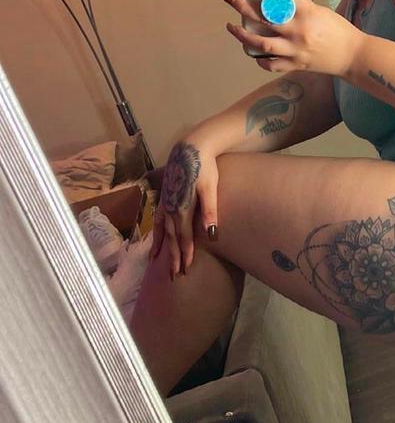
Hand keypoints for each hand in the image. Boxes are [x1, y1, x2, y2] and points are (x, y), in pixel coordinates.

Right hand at [150, 137, 219, 278]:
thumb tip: (211, 234)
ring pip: (161, 230)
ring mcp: (166, 202)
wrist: (191, 147)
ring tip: (157, 263)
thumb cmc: (205, 167)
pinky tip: (155, 240)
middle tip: (174, 275)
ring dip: (161, 248)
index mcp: (182, 207)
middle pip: (171, 237)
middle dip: (173, 257)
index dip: (185, 253)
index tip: (186, 269)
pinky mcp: (165, 196)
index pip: (184, 236)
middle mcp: (171, 207)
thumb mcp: (210, 188)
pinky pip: (157, 219)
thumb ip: (210, 211)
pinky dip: (155, 232)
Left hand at [219, 0, 363, 76]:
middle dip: (241, 5)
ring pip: (260, 43)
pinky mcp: (295, 64)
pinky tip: (254, 52)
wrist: (352, 56)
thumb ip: (298, 6)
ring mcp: (295, 50)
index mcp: (306, 12)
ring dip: (242, 34)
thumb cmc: (338, 30)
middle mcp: (298, 31)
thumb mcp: (319, 10)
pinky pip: (271, 63)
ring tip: (232, 26)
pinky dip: (260, 58)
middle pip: (262, 17)